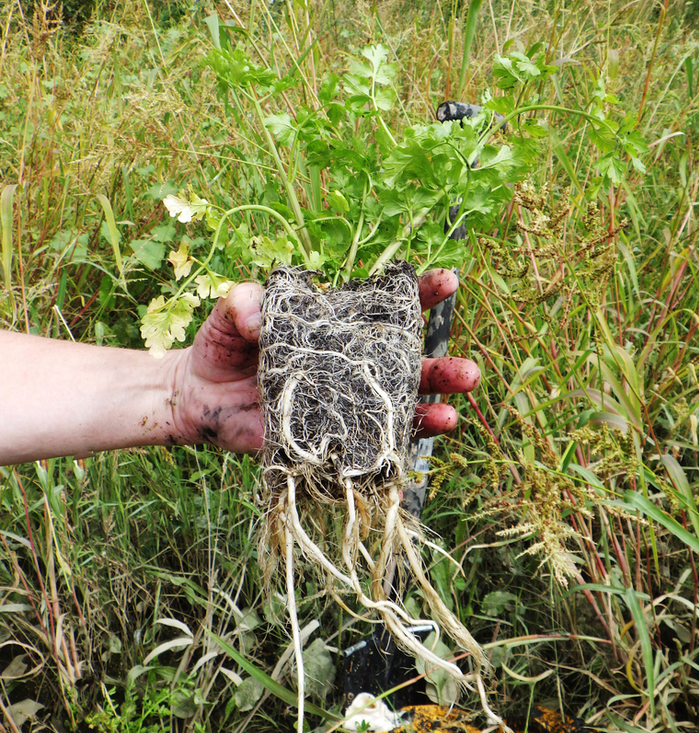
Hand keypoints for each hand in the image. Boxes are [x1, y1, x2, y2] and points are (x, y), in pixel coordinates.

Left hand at [170, 269, 479, 452]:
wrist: (194, 394)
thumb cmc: (222, 344)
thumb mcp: (231, 312)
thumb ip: (243, 303)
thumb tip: (257, 316)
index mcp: (336, 327)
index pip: (385, 309)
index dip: (418, 295)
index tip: (448, 282)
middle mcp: (347, 366)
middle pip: (406, 366)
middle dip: (441, 369)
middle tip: (470, 373)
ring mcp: (339, 404)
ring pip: (395, 409)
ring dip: (428, 412)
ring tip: (455, 413)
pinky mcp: (322, 439)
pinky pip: (362, 447)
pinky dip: (387, 450)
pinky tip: (407, 450)